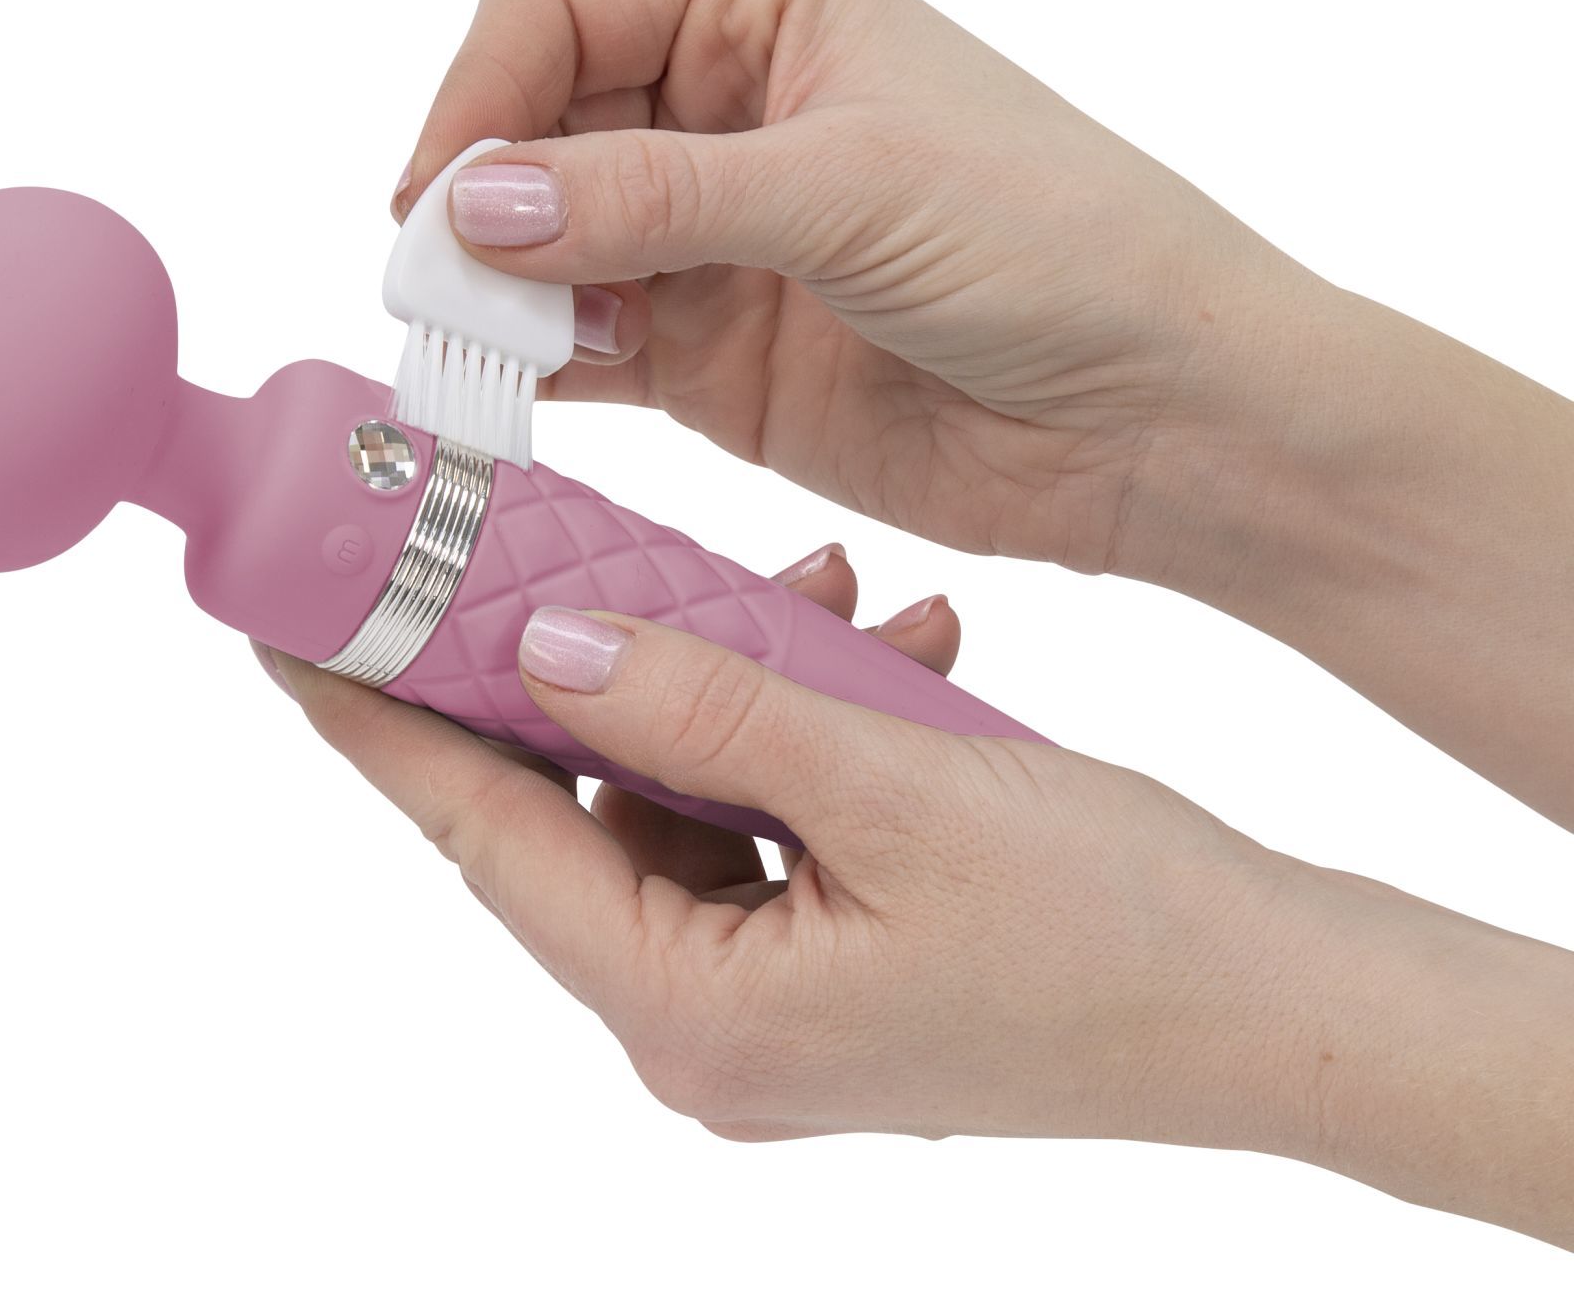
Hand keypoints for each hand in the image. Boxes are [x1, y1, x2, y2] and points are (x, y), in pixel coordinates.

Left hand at [257, 553, 1573, 1246]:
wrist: (1284, 1004)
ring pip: (683, 807)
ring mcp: (772, 1005)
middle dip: (585, 671)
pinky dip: (798, 739)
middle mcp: (708, 1029)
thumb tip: (550, 645)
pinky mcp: (832, 967)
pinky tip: (885, 652)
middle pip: (578, 816)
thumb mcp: (897, 789)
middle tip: (546, 548)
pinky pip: (764, 830)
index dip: (381, 730)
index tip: (292, 632)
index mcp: (694, 1016)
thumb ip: (710, 711)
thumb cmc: (1117, 929)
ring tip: (815, 591)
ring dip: (729, 688)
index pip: (487, 842)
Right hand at [396, 0, 1332, 586]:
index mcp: (765, 9)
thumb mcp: (847, 186)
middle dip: (480, 206)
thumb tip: (474, 206)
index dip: (479, 94)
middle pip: (534, 133)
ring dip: (501, 298)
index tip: (437, 194)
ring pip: (547, 250)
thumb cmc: (1057, 244)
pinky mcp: (714, 359)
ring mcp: (713, 243)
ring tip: (484, 352)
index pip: (557, 12)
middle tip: (439, 290)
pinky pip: (588, 352)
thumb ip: (650, 195)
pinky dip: (539, 373)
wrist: (1155, 418)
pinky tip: (517, 399)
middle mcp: (726, 115)